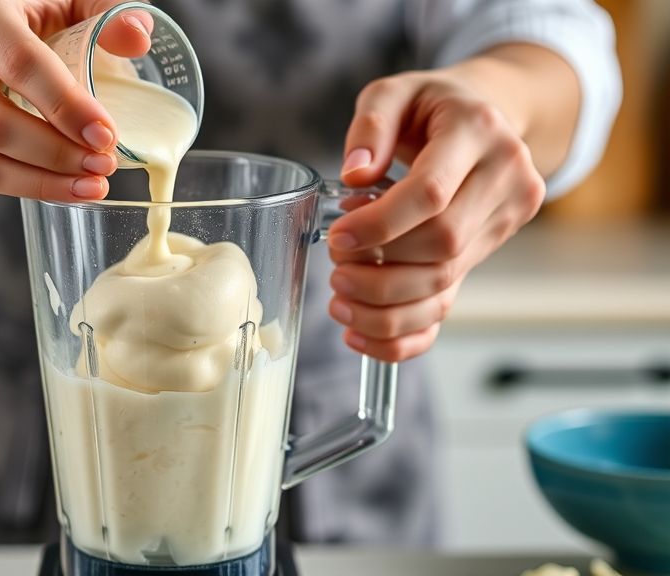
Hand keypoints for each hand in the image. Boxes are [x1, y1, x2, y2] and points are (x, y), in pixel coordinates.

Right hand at [0, 0, 152, 199]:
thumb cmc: (25, 22)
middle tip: (105, 165)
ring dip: (43, 183)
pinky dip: (23, 190)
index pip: (21, 65)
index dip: (67, 107)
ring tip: (91, 186)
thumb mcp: (66, 4)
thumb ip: (105, 13)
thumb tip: (137, 38)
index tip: (107, 137)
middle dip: (58, 154)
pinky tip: (61, 187)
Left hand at [327, 63, 549, 361]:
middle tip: (336, 262)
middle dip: (379, 266)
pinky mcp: (491, 251)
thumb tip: (355, 176)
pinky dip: (403, 334)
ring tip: (339, 296)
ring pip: (445, 283)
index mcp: (479, 131)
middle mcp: (506, 178)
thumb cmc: (430, 105)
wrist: (485, 118)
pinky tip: (360, 333)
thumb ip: (371, 125)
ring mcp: (506, 219)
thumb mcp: (394, 92)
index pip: (430, 195)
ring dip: (383, 304)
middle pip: (441, 246)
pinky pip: (448, 306)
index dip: (378, 225)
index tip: (336, 236)